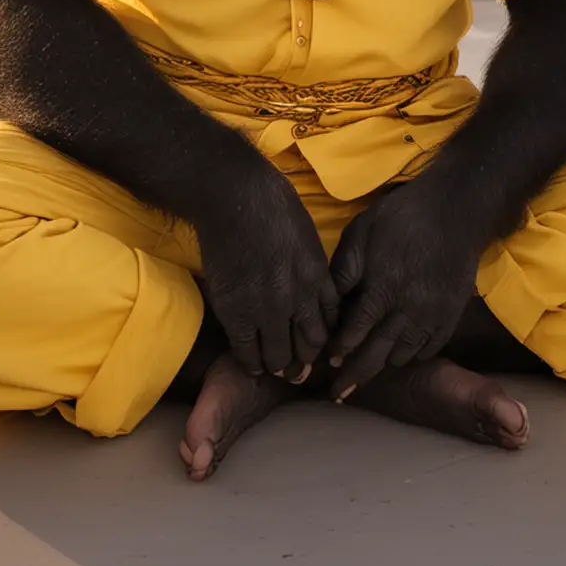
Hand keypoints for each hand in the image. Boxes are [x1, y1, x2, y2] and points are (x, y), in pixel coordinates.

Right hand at [194, 165, 338, 380]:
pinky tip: (251, 365)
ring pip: (279, 355)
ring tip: (276, 369)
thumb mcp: (304, 230)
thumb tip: (304, 269)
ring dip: (279, 366)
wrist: (234, 195)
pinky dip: (250, 362)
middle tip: (299, 370)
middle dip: (306, 361)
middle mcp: (298, 298)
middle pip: (309, 344)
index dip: (326, 338)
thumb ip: (307, 258)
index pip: (330, 320)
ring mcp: (268, 309)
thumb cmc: (269, 199)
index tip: (319, 345)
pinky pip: (246, 351)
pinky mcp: (237, 313)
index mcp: (317, 275)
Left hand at [326, 178, 482, 398]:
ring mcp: (432, 316)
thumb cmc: (402, 217)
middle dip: (354, 376)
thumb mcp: (362, 232)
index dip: (339, 352)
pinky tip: (398, 356)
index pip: (355, 333)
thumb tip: (328, 302)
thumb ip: (344, 269)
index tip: (326, 365)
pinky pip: (427, 350)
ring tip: (365, 374)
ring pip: (402, 357)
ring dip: (382, 367)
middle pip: (377, 355)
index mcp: (382, 288)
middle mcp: (407, 310)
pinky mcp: (450, 317)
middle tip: (338, 395)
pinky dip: (410, 357)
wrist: (456, 211)